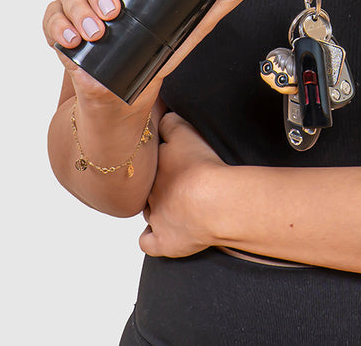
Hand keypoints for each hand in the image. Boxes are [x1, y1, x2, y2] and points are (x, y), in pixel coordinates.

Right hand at [43, 0, 264, 113]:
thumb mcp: (192, 24)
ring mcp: (77, 5)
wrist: (126, 94)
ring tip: (96, 32)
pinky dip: (58, 29)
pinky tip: (72, 40)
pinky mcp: (60, 28)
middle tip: (114, 11)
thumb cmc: (156, 52)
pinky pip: (50, 19)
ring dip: (80, 12)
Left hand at [139, 112, 224, 257]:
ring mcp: (155, 218)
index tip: (173, 160)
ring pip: (149, 211)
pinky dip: (153, 239)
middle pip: (148, 188)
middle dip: (160, 186)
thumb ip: (169, 124)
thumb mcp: (185, 132)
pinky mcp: (164, 242)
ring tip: (180, 205)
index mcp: (154, 168)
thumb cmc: (203, 168)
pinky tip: (162, 233)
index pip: (147, 163)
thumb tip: (160, 118)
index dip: (159, 161)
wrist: (213, 201)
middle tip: (181, 182)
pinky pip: (148, 242)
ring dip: (160, 209)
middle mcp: (150, 193)